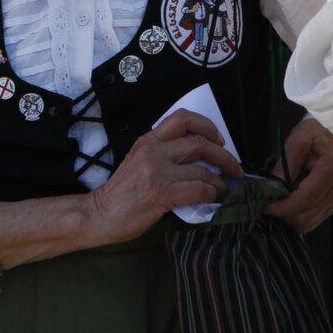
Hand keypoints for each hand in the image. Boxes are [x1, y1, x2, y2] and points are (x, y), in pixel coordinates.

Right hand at [84, 111, 242, 245]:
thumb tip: (199, 163)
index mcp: (148, 141)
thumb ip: (163, 157)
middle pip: (199, 142)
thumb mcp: (138, 163)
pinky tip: (214, 200)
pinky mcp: (161, 193)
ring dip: (221, 181)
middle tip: (234, 168)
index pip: (181, 118)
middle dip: (224, 155)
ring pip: (203, 169)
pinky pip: (198, 189)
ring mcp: (157, 171)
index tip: (218, 139)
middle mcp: (153, 151)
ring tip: (226, 190)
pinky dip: (212, 194)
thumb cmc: (120, 194)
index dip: (207, 125)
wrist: (98, 215)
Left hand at [264, 118, 332, 232]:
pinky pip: (313, 220)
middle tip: (271, 201)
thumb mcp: (295, 143)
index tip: (266, 207)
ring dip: (291, 215)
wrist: (331, 136)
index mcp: (332, 167)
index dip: (284, 207)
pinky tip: (294, 199)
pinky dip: (299, 214)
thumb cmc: (312, 136)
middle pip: (307, 216)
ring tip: (283, 197)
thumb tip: (271, 190)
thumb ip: (284, 167)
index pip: (307, 198)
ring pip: (309, 223)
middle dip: (285, 213)